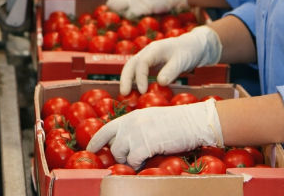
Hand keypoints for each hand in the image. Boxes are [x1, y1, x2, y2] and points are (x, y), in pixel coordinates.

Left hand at [86, 100, 223, 167]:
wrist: (193, 121)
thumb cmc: (177, 122)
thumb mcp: (150, 119)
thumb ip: (137, 128)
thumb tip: (127, 142)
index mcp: (131, 117)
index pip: (106, 129)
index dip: (96, 141)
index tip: (90, 149)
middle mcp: (130, 124)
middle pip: (113, 146)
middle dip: (119, 157)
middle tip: (128, 161)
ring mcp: (137, 133)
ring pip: (121, 154)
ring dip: (129, 162)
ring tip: (140, 162)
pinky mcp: (145, 144)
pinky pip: (134, 161)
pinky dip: (138, 166)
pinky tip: (145, 165)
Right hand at [119, 26, 222, 94]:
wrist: (193, 46)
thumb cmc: (188, 52)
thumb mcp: (182, 61)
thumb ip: (171, 71)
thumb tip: (160, 83)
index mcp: (154, 49)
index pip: (142, 63)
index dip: (140, 77)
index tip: (142, 91)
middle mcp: (147, 52)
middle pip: (131, 63)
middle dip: (125, 78)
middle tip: (124, 93)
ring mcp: (148, 57)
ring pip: (132, 67)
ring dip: (127, 80)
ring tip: (126, 94)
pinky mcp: (150, 64)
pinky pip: (139, 71)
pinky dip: (135, 80)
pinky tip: (135, 90)